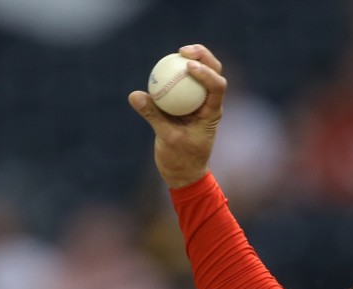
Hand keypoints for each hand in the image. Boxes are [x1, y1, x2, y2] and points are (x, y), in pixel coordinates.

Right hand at [127, 44, 225, 188]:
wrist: (183, 173)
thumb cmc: (181, 159)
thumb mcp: (166, 138)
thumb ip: (152, 116)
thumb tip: (135, 95)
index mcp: (212, 113)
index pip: (217, 86)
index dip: (206, 72)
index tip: (187, 66)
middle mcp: (209, 104)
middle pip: (214, 72)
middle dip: (203, 56)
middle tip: (182, 51)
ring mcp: (200, 103)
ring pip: (201, 75)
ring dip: (192, 60)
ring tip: (176, 53)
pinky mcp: (187, 105)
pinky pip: (184, 84)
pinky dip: (176, 73)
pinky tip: (163, 67)